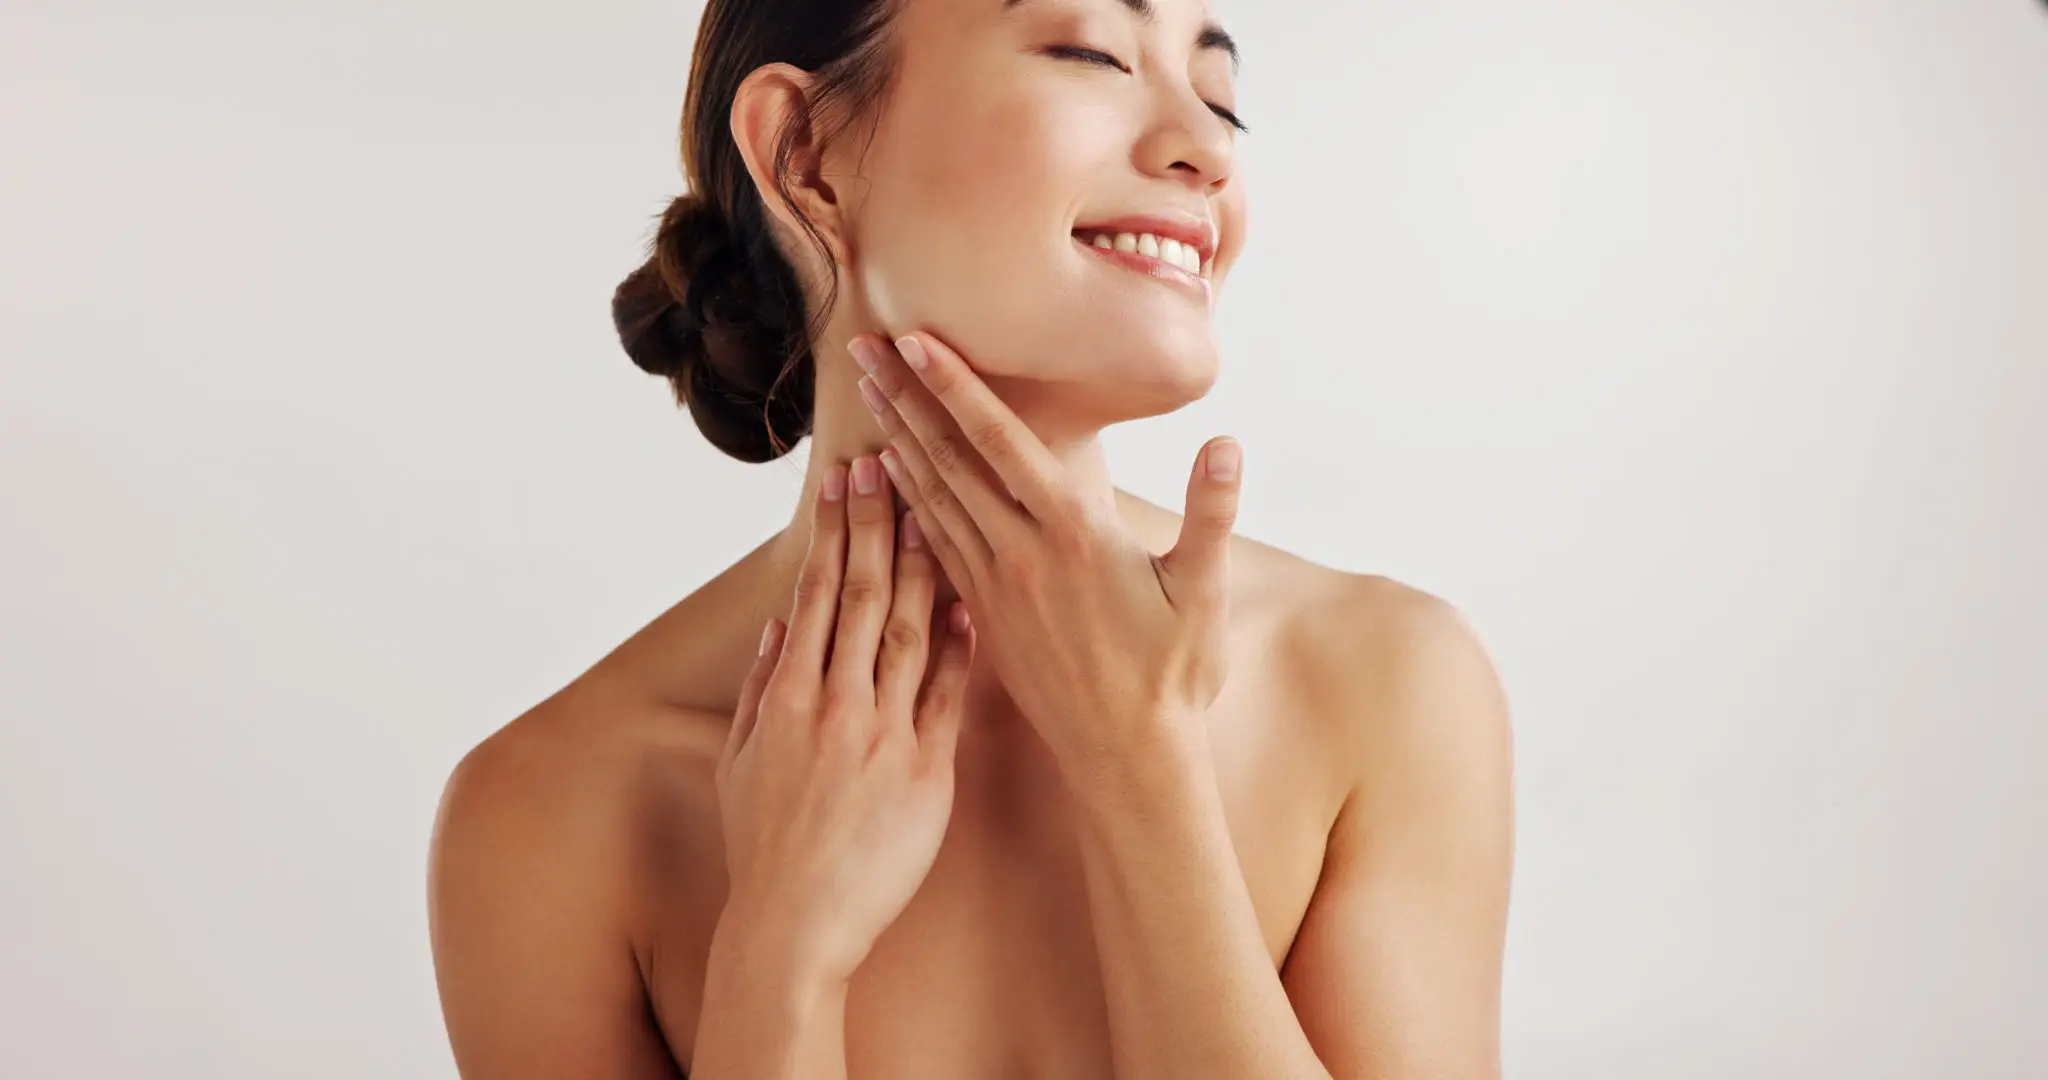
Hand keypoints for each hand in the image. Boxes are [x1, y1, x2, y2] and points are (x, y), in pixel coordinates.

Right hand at [714, 456, 976, 987]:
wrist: (797, 925)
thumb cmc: (765, 846)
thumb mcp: (743, 761)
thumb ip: (763, 686)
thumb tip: (782, 623)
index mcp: (790, 697)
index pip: (815, 593)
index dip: (833, 531)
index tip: (845, 479)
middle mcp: (836, 705)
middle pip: (863, 595)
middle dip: (878, 523)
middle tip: (891, 462)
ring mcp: (883, 736)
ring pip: (909, 631)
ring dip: (923, 564)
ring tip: (935, 505)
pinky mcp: (927, 771)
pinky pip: (948, 694)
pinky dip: (962, 645)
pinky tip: (975, 598)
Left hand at [847, 331, 1242, 778]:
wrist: (1127, 756)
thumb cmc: (1174, 672)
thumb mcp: (1206, 591)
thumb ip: (1213, 513)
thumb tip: (1227, 444)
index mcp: (1072, 533)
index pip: (1000, 442)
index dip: (954, 386)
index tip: (914, 340)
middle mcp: (1021, 552)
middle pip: (949, 459)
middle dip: (904, 398)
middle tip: (861, 346)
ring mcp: (994, 584)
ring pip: (931, 498)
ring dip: (896, 440)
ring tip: (865, 394)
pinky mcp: (983, 613)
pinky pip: (933, 545)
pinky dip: (905, 502)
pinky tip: (885, 477)